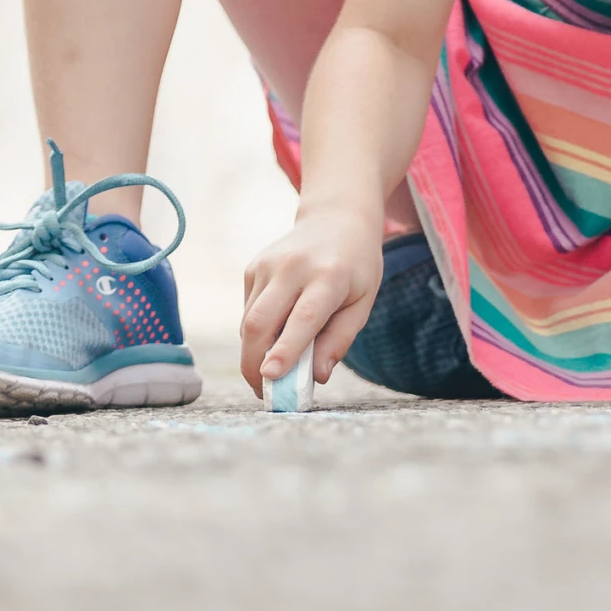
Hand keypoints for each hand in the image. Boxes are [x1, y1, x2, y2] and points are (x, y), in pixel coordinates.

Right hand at [240, 204, 384, 396]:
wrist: (337, 218)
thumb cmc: (355, 267)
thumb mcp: (362, 302)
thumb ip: (339, 340)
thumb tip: (317, 377)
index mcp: (329, 275)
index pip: (303, 317)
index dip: (286, 349)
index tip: (270, 377)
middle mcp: (294, 266)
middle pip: (261, 322)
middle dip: (254, 364)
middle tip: (263, 393)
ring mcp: (268, 264)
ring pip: (249, 321)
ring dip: (254, 352)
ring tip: (274, 366)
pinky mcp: (253, 266)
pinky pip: (247, 310)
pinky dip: (256, 331)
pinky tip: (277, 328)